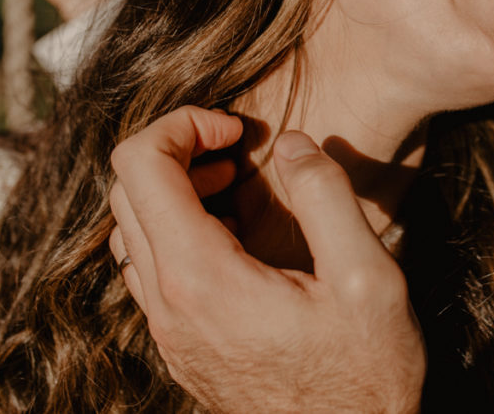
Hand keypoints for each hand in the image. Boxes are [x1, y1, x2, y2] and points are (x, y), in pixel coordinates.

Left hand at [108, 106, 425, 412]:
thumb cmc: (366, 370)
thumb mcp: (367, 276)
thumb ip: (326, 195)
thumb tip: (290, 143)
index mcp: (203, 277)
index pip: (140, 165)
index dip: (182, 124)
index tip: (237, 130)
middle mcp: (169, 304)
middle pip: (126, 192)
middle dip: (176, 151)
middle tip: (238, 152)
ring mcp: (170, 330)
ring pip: (131, 231)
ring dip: (172, 191)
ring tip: (235, 188)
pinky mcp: (182, 345)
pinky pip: (151, 268)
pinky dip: (177, 230)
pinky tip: (236, 237)